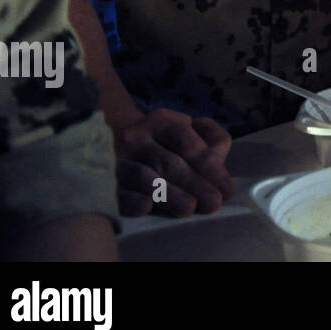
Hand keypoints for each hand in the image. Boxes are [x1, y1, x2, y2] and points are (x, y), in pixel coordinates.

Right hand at [113, 109, 233, 216]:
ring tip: (189, 207)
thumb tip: (220, 162)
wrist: (113, 143)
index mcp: (162, 122)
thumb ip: (211, 140)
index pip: (187, 142)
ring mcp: (118, 160)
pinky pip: (117, 193)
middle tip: (212, 202)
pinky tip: (146, 207)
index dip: (208, 166)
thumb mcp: (190, 130)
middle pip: (169, 162)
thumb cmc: (165, 141)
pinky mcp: (104, 183)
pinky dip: (132, 200)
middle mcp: (137, 137)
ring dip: (168, 193)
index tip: (226, 189)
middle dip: (194, 183)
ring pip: (144, 177)